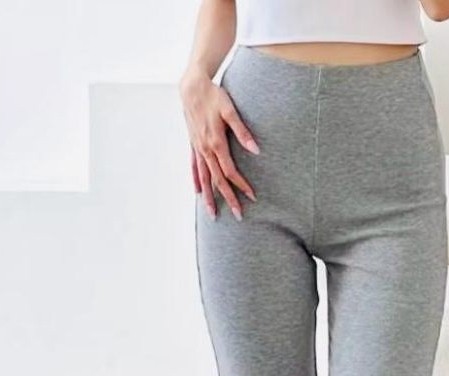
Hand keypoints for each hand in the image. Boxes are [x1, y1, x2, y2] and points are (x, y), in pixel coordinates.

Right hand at [179, 66, 259, 219]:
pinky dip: (197, 180)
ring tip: (213, 214)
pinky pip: (194, 167)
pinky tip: (198, 191)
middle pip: (217, 181)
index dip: (241, 185)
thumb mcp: (230, 110)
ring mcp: (197, 148)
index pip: (230, 172)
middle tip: (239, 216)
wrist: (191, 86)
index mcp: (216, 143)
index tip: (252, 197)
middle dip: (228, 199)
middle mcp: (205, 150)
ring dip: (209, 198)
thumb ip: (243, 131)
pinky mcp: (193, 144)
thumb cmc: (213, 95)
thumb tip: (256, 150)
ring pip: (204, 179)